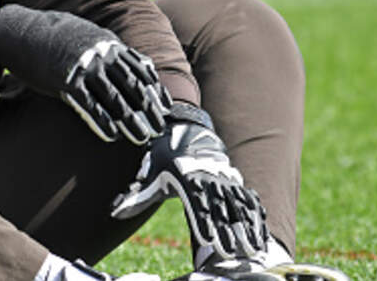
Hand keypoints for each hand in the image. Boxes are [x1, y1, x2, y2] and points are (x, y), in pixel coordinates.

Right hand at [0, 5, 171, 143]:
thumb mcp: (89, 35)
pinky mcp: (64, 81)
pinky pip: (87, 105)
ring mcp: (83, 67)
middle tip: (159, 129)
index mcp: (108, 43)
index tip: (166, 108)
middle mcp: (99, 54)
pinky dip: (101, 121)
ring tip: (141, 137)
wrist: (22, 31)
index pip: (140, 69)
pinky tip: (111, 135)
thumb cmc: (56, 35)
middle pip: (132, 86)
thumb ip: (114, 49)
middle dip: (148, 109)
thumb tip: (140, 64)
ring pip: (114, 98)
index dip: (155, 90)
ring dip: (130, 120)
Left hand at [111, 103, 268, 259]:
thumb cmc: (163, 151)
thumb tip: (115, 212)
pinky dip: (255, 215)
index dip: (203, 222)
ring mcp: (223, 176)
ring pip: (237, 206)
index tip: (209, 240)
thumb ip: (136, 195)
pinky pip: (246, 198)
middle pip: (220, 208)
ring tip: (252, 249)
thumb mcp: (149, 172)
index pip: (197, 203)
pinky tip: (261, 230)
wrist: (184, 123)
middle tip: (233, 253)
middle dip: (228, 232)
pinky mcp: (232, 177)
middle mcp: (208, 176)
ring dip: (246, 228)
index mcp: (186, 176)